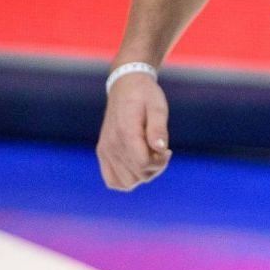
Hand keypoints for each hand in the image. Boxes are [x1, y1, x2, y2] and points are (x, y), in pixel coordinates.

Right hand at [97, 72, 170, 189]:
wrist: (125, 86)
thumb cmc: (145, 96)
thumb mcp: (157, 106)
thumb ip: (159, 128)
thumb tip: (160, 148)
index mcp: (126, 132)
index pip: (143, 164)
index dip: (161, 162)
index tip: (167, 150)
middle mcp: (112, 145)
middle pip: (137, 176)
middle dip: (155, 168)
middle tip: (160, 151)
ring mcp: (105, 150)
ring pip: (126, 183)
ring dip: (142, 176)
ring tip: (149, 158)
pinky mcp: (103, 152)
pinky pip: (112, 180)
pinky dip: (126, 179)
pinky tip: (137, 165)